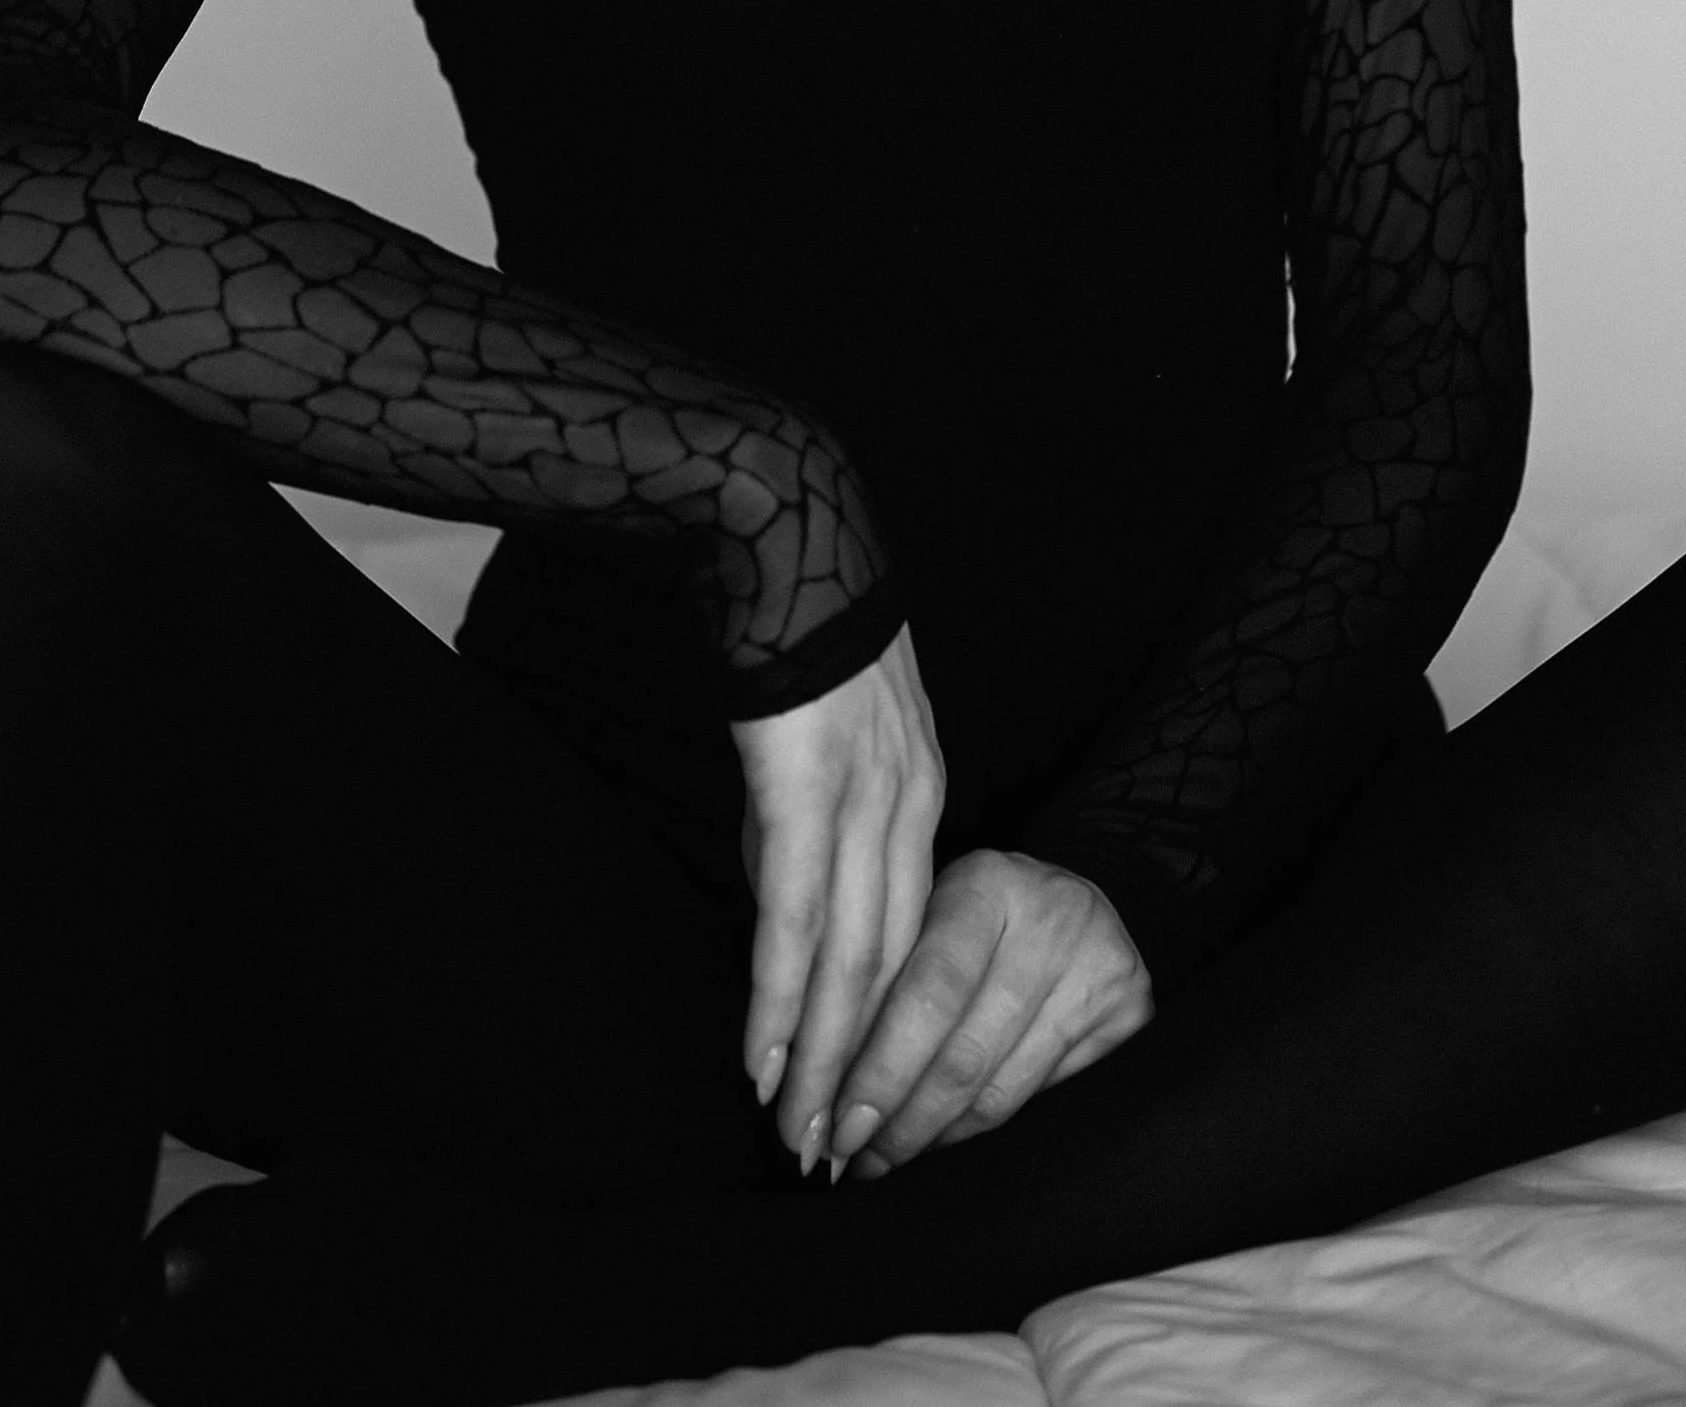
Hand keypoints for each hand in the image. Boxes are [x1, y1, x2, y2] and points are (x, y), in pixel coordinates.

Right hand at [730, 623, 945, 1173]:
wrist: (786, 535)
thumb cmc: (795, 626)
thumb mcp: (824, 734)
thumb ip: (810, 818)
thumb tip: (780, 895)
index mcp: (919, 789)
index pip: (910, 933)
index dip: (885, 1021)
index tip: (863, 1092)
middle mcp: (907, 806)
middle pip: (889, 968)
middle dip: (859, 1067)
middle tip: (832, 1151)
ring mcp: (861, 802)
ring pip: (847, 963)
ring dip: (818, 1058)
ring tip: (794, 1132)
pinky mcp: (804, 794)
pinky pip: (795, 921)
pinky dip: (780, 1000)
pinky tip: (766, 1059)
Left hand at [821, 847, 1152, 1177]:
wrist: (1074, 902)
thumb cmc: (976, 918)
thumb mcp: (929, 913)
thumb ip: (882, 980)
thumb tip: (815, 1083)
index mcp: (988, 884)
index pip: (929, 990)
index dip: (880, 1068)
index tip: (837, 1124)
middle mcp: (1053, 920)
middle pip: (965, 1053)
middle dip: (900, 1120)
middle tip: (852, 1160)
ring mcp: (1100, 970)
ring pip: (1002, 1092)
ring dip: (936, 1139)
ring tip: (887, 1161)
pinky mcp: (1132, 1018)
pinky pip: (1043, 1105)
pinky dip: (984, 1135)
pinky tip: (946, 1145)